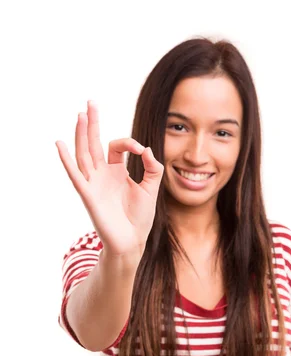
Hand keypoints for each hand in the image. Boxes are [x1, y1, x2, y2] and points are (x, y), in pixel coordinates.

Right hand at [55, 99, 163, 256]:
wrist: (132, 241)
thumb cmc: (140, 218)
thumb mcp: (152, 188)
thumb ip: (153, 167)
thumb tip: (146, 148)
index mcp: (117, 172)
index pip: (116, 147)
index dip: (128, 142)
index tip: (141, 150)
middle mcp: (102, 175)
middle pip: (93, 143)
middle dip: (92, 123)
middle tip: (90, 102)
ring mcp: (94, 184)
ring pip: (84, 154)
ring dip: (81, 135)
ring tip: (80, 115)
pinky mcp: (88, 195)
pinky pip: (75, 175)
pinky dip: (67, 160)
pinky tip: (60, 144)